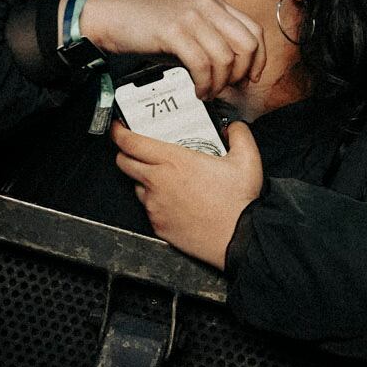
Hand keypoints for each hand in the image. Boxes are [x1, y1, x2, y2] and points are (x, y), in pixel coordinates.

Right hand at [76, 0, 264, 98]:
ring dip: (219, 84)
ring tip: (207, 93)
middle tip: (228, 88)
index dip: (258, 60)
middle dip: (241, 74)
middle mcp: (208, 7)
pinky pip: (202, 65)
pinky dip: (204, 84)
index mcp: (215, 5)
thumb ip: (212, 42)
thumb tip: (234, 72)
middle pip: (246, 45)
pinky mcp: (174, 31)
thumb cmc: (149, 26)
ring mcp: (191, 17)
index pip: (254, 32)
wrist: (111, 16)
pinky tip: (197, 90)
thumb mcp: (188, 28)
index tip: (251, 78)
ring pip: (225, 58)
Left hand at [112, 120, 262, 267]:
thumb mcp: (247, 159)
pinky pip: (149, 209)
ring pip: (137, 187)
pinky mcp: (158, 225)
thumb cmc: (238, 202)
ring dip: (144, 180)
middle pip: (124, 162)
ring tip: (166, 179)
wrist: (237, 238)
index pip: (131, 142)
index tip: (119, 129)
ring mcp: (155, 206)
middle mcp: (158, 182)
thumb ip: (238, 134)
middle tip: (136, 149)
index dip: (119, 132)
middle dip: (125, 153)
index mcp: (174, 161)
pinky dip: (157, 202)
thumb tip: (232, 127)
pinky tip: (176, 201)